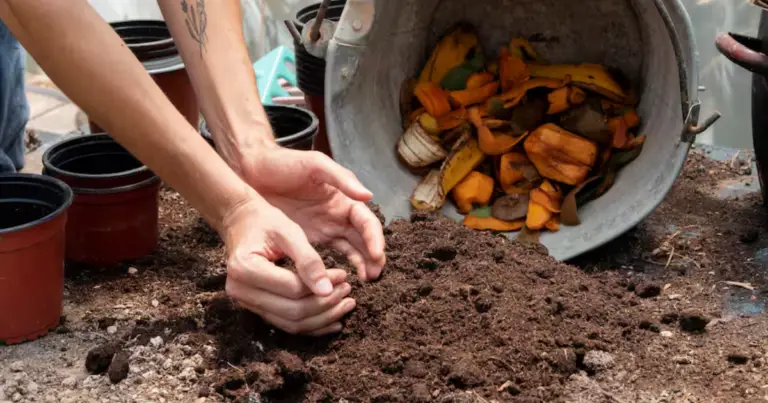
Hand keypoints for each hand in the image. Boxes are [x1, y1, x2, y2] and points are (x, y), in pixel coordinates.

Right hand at [221, 198, 355, 334]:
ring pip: (291, 323)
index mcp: (245, 268)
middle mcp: (241, 291)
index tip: (344, 275)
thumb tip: (327, 290)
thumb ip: (308, 259)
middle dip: (325, 305)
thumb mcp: (288, 231)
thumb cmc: (264, 222)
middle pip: (292, 311)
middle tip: (348, 291)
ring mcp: (246, 303)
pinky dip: (311, 325)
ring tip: (346, 305)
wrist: (240, 222)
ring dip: (322, 318)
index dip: (323, 285)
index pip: (293, 288)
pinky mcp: (256, 308)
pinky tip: (333, 321)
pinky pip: (286, 324)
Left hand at [240, 148, 385, 281]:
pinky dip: (339, 267)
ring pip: (351, 249)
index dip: (374, 238)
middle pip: (363, 239)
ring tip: (366, 280)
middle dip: (373, 256)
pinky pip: (330, 255)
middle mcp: (338, 215)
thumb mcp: (314, 164)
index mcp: (344, 198)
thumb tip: (368, 195)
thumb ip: (341, 178)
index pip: (366, 221)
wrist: (252, 170)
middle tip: (374, 275)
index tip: (377, 254)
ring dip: (361, 264)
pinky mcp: (309, 239)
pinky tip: (341, 279)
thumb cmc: (284, 163)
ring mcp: (325, 228)